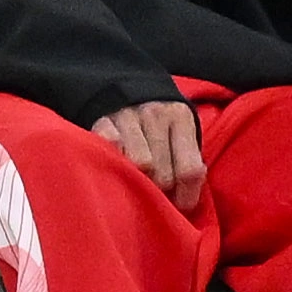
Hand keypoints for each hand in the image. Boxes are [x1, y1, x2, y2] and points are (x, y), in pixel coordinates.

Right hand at [90, 95, 204, 209]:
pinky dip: (115, 166)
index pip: (189, 170)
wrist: (122, 84)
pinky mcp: (102, 122)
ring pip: (138, 165)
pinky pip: (111, 152)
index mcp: (180, 118)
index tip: (181, 207)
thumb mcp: (180, 130)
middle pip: (162, 173)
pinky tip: (117, 170)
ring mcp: (127, 117)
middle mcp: (155, 115)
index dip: (187, 197)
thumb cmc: (158, 120)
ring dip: (138, 183)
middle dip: (160, 192)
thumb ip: (187, 159)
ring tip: (137, 185)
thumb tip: (187, 197)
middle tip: (156, 196)